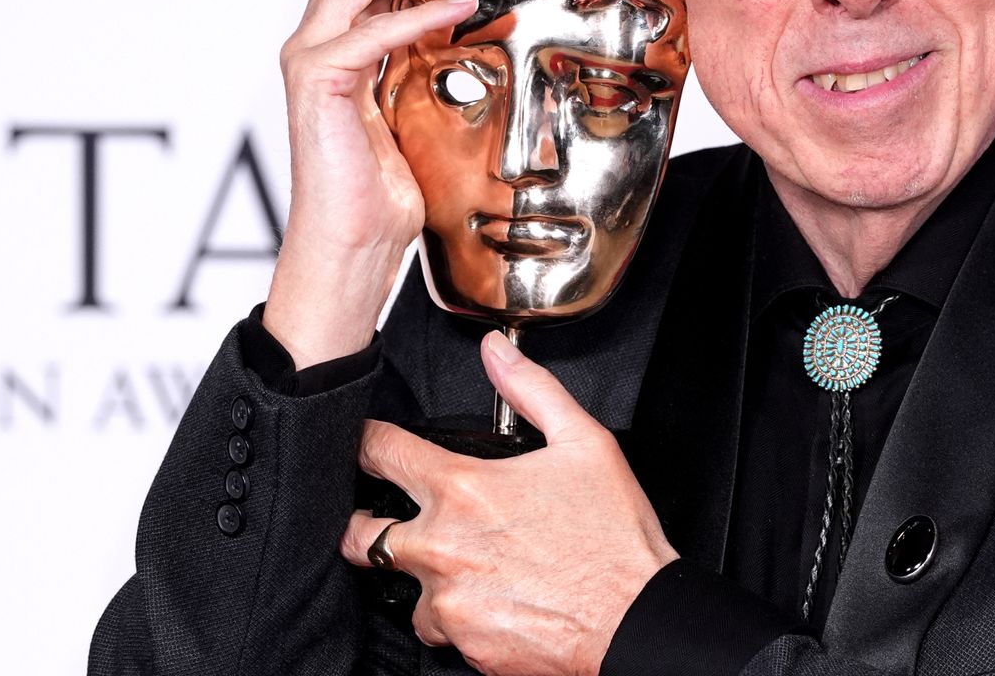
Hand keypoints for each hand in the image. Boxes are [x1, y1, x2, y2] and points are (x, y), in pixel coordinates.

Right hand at [264, 0, 484, 367]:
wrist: (354, 246)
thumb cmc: (383, 188)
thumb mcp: (414, 102)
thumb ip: (422, 54)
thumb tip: (466, 12)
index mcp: (335, 37)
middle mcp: (314, 38)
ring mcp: (310, 59)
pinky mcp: (318, 86)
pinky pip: (368, 33)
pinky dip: (418, 13)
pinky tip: (461, 5)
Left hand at [346, 332, 678, 675]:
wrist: (636, 620)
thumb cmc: (614, 538)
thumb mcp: (585, 443)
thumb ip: (531, 390)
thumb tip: (497, 351)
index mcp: (463, 489)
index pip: (380, 453)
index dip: (364, 443)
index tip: (362, 445)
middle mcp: (442, 546)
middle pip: (358, 534)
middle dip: (365, 524)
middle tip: (383, 521)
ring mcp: (448, 601)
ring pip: (403, 588)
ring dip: (423, 579)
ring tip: (462, 569)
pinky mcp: (462, 644)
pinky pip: (437, 629)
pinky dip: (455, 617)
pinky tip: (490, 601)